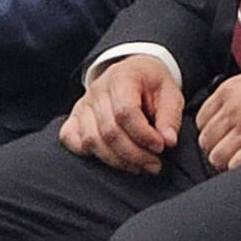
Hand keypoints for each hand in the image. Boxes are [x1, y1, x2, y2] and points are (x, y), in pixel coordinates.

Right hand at [61, 55, 183, 175]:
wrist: (134, 73)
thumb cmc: (152, 85)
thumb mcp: (171, 94)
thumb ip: (170, 117)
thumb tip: (168, 141)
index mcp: (122, 77)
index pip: (126, 112)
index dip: (143, 135)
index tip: (161, 147)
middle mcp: (97, 90)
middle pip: (109, 131)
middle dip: (134, 154)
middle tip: (155, 164)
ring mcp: (83, 104)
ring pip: (91, 140)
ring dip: (117, 160)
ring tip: (140, 166)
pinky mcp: (75, 117)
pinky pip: (70, 139)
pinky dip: (88, 154)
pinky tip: (112, 159)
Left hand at [196, 63, 240, 171]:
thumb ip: (236, 95)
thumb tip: (224, 113)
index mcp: (230, 91)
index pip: (202, 121)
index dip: (212, 133)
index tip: (222, 138)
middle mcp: (234, 109)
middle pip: (207, 141)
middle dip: (217, 149)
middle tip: (232, 153)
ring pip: (217, 156)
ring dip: (227, 161)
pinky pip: (235, 166)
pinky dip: (240, 168)